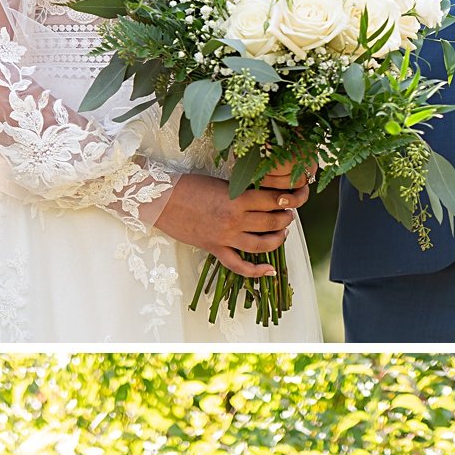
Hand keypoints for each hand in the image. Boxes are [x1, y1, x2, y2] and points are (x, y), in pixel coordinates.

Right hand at [159, 164, 314, 260]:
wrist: (163, 200)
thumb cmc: (190, 186)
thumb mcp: (220, 182)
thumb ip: (240, 192)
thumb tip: (260, 197)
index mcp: (237, 198)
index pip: (272, 199)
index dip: (287, 199)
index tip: (291, 198)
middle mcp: (235, 220)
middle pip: (271, 222)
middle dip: (285, 218)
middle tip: (288, 214)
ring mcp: (226, 237)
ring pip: (262, 245)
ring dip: (277, 239)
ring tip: (282, 232)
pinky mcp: (215, 249)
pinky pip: (239, 266)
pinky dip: (256, 272)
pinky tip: (270, 271)